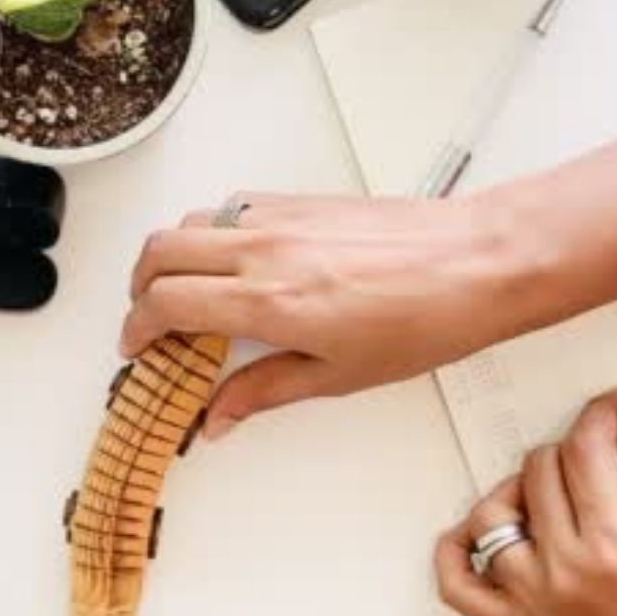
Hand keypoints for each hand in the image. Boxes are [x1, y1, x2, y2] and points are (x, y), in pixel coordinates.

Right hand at [121, 193, 543, 439]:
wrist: (479, 262)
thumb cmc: (426, 318)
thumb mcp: (338, 375)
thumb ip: (264, 392)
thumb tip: (219, 416)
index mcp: (267, 300)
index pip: (165, 303)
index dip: (136, 328)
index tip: (138, 348)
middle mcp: (264, 249)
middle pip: (158, 252)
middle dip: (138, 288)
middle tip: (151, 321)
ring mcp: (281, 217)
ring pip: (190, 222)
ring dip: (171, 256)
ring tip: (188, 292)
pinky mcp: (302, 199)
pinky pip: (231, 206)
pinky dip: (212, 233)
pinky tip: (236, 262)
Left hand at [436, 388, 616, 615]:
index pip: (586, 450)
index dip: (600, 414)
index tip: (613, 407)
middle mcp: (563, 571)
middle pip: (539, 472)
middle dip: (571, 448)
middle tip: (598, 456)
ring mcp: (529, 602)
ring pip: (491, 516)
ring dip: (516, 489)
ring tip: (549, 492)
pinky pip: (456, 585)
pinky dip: (455, 550)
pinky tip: (478, 533)